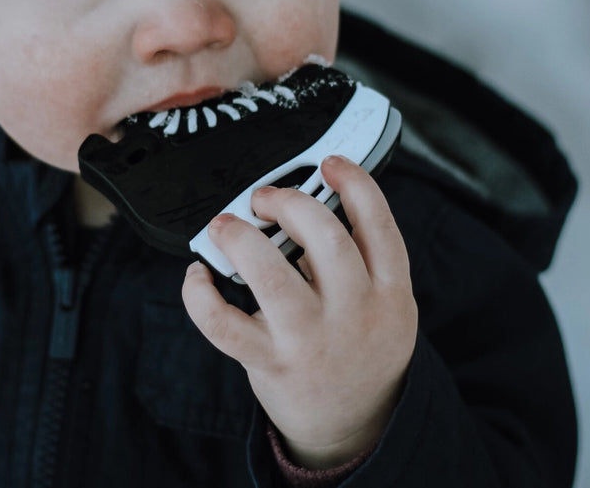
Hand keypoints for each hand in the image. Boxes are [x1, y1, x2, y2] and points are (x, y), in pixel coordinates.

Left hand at [182, 155, 417, 468]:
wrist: (355, 426)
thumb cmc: (361, 349)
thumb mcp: (387, 306)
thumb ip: (359, 262)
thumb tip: (300, 208)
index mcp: (390, 293)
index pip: (379, 226)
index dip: (356, 185)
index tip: (330, 163)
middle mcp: (354, 314)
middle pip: (324, 238)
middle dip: (288, 202)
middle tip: (265, 198)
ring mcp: (311, 340)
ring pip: (270, 275)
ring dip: (240, 239)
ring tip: (225, 226)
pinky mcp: (270, 363)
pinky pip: (223, 324)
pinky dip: (200, 295)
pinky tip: (198, 275)